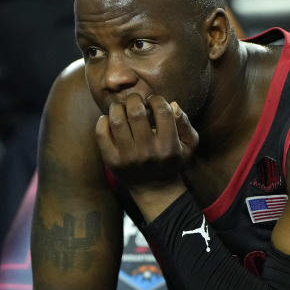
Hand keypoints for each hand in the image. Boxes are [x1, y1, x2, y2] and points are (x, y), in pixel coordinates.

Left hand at [95, 93, 198, 215]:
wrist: (155, 190)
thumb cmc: (172, 161)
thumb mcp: (188, 144)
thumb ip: (184, 122)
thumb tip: (172, 104)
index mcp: (168, 146)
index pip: (162, 110)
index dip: (156, 99)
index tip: (152, 102)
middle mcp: (148, 152)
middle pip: (136, 111)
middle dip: (135, 99)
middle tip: (136, 102)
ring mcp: (128, 157)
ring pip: (117, 119)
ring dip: (118, 107)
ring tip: (122, 108)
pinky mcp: (112, 161)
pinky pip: (101, 133)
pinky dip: (103, 120)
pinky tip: (111, 120)